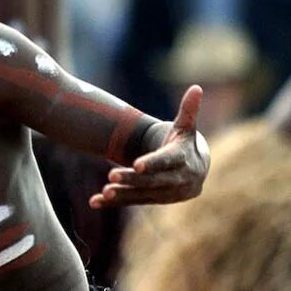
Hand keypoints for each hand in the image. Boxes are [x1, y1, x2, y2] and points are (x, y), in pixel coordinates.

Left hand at [90, 85, 209, 207]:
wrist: (194, 170)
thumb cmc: (184, 143)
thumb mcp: (186, 127)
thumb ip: (188, 110)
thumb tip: (197, 87)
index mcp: (184, 160)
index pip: (167, 162)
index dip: (152, 163)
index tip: (136, 164)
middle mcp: (178, 180)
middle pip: (153, 181)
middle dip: (132, 179)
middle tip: (111, 175)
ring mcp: (166, 194)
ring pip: (142, 194)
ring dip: (122, 193)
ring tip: (104, 191)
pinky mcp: (154, 200)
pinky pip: (132, 202)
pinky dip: (114, 203)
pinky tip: (94, 202)